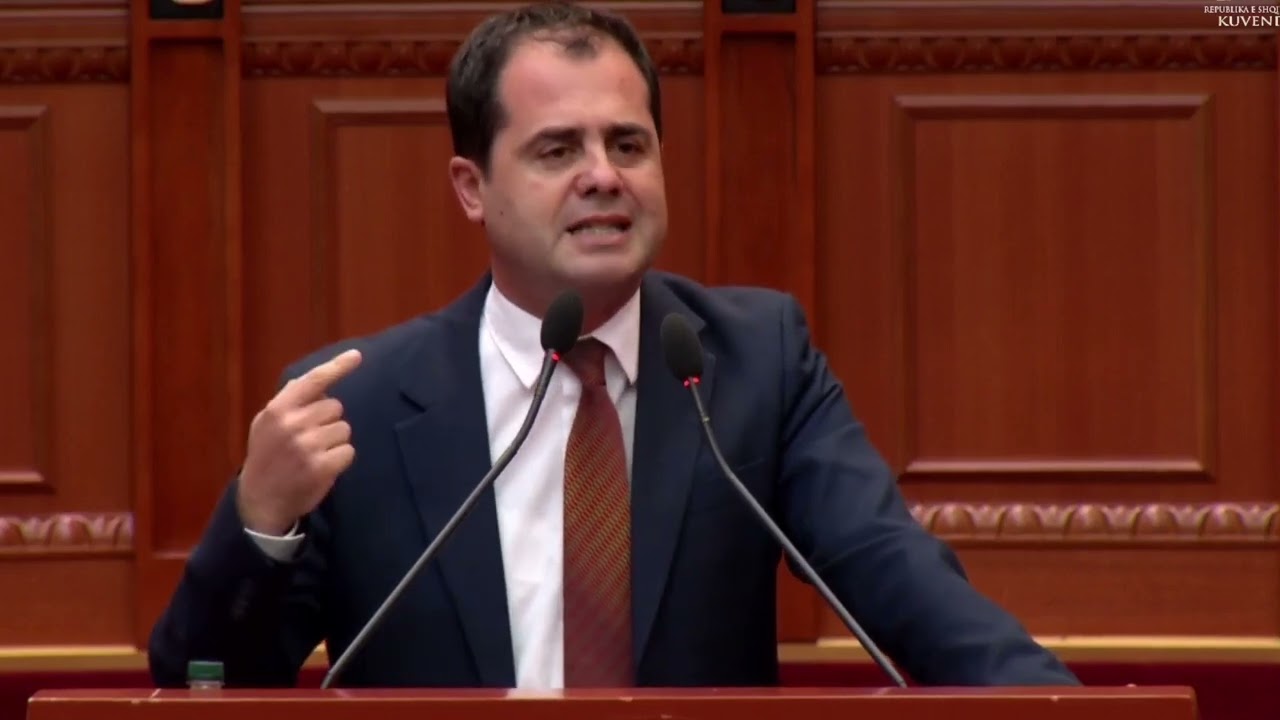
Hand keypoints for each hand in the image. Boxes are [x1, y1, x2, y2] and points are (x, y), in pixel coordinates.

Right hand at [236, 349, 362, 534]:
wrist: (260, 499)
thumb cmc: (266, 456)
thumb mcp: (266, 424)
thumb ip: (289, 401)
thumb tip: (317, 381)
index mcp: (279, 409)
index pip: (313, 380)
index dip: (337, 366)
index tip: (357, 355)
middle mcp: (293, 423)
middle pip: (336, 407)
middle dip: (328, 420)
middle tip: (310, 437)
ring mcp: (308, 445)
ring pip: (344, 429)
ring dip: (335, 440)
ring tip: (314, 453)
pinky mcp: (322, 466)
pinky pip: (349, 451)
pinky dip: (340, 459)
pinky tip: (323, 466)